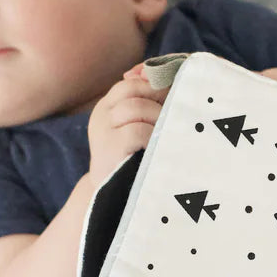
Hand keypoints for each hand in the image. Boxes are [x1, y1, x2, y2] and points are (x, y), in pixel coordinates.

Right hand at [86, 63, 168, 185]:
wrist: (113, 198)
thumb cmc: (136, 160)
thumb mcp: (141, 129)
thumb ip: (151, 105)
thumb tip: (170, 77)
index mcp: (108, 106)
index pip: (132, 82)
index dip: (156, 85)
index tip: (174, 98)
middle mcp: (101, 114)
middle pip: (134, 90)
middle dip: (160, 100)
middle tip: (175, 118)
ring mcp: (102, 130)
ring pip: (136, 107)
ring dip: (159, 119)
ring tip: (166, 136)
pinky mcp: (107, 147)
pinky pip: (137, 130)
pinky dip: (153, 137)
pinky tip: (159, 149)